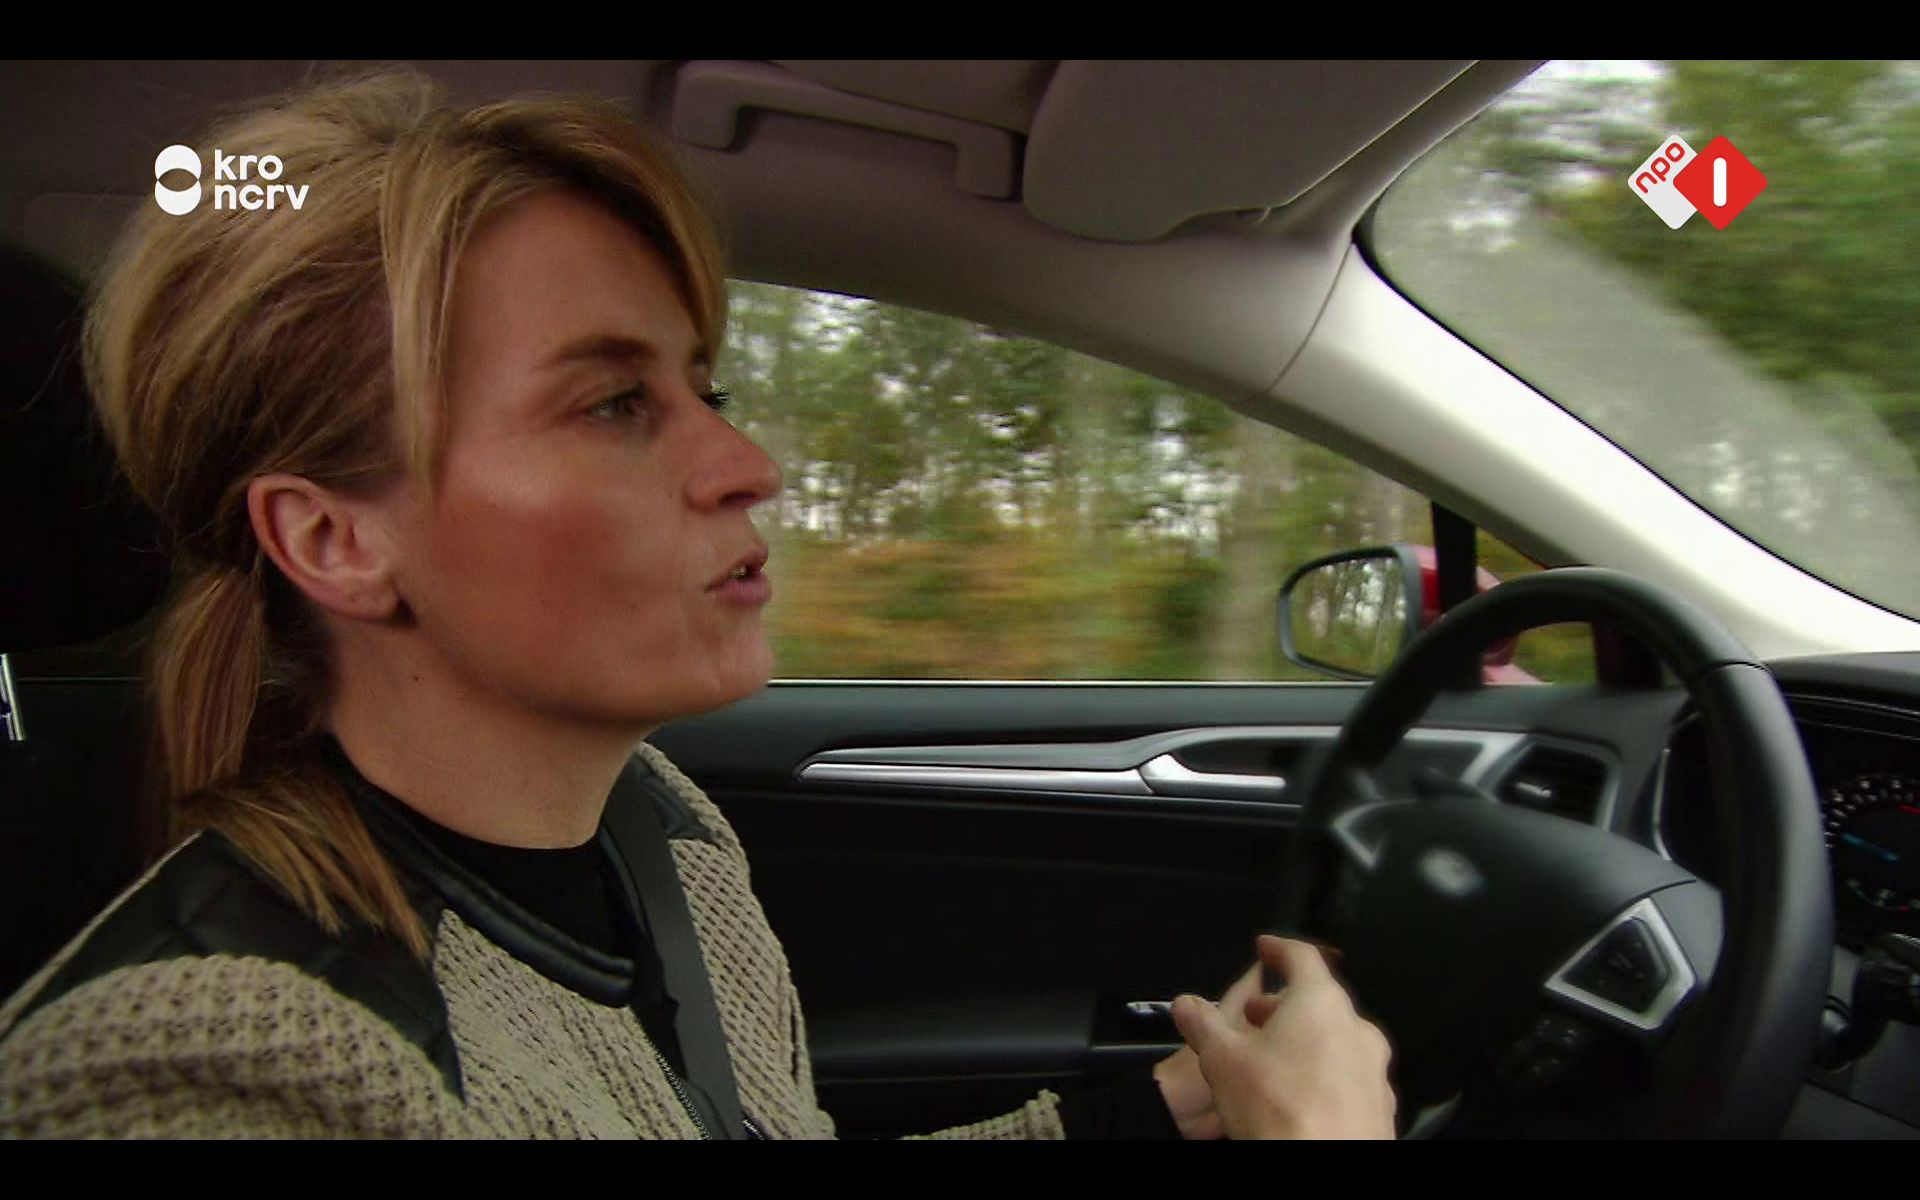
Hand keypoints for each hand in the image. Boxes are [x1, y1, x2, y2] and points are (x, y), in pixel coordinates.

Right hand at [1167, 934, 1395, 1139]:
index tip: (1267, 948)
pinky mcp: (1380, 1104)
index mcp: (1320, 1004)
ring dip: (1306, 1042)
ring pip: (1336, 1040)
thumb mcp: (1222, 1060)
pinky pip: (1349, 1077)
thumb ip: (1202, 1023)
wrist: (1326, 1164)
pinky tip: (1300, 1097)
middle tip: (1256, 1016)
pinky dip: (1324, 1076)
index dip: (1278, 948)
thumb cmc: (1283, 1115)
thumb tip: (1187, 1006)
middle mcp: (1356, 1030)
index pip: (1302, 955)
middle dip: (1283, 1006)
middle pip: (1319, 1001)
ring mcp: (1373, 1069)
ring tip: (1273, 1062)